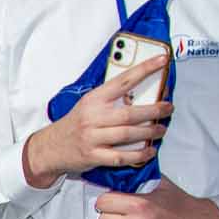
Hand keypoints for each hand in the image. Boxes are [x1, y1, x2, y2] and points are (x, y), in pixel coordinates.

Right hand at [22, 59, 169, 185]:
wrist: (50, 148)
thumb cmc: (74, 124)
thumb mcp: (88, 105)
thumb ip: (111, 99)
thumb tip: (141, 94)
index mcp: (93, 100)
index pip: (123, 81)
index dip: (144, 69)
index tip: (162, 61)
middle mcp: (92, 118)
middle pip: (129, 113)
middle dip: (154, 110)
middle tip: (168, 108)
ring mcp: (92, 138)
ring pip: (128, 134)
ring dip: (150, 132)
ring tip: (161, 129)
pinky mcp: (93, 156)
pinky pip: (121, 157)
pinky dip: (139, 154)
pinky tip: (149, 151)